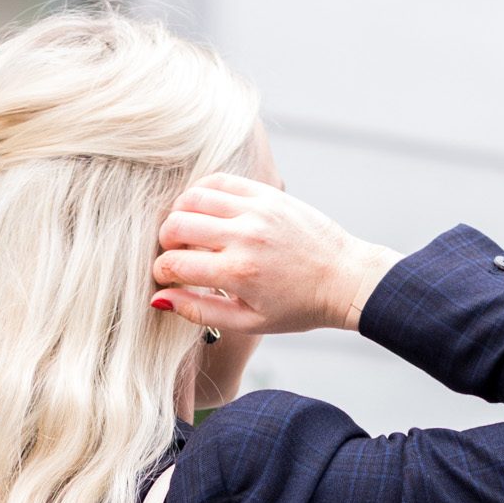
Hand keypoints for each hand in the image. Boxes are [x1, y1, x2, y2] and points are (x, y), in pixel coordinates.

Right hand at [153, 176, 398, 335]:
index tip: (165, 277)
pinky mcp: (268, 194)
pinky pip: (220, 181)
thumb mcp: (248, 321)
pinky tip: (204, 209)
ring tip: (188, 232)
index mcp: (238, 273)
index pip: (174, 263)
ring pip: (192, 198)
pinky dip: (202, 192)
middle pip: (176, 226)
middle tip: (176, 254)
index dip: (161, 271)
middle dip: (165, 242)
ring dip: (180, 215)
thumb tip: (159, 299)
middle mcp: (245, 237)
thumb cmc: (298, 307)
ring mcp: (257, 210)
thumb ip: (200, 311)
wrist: (344, 278)